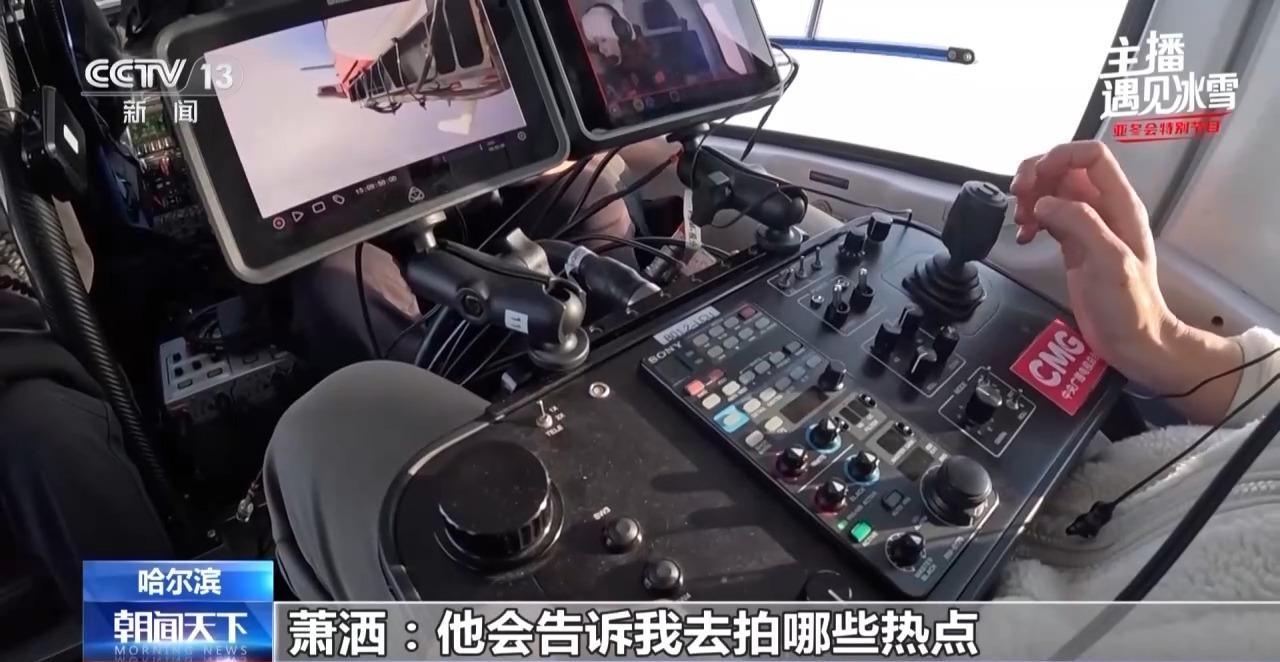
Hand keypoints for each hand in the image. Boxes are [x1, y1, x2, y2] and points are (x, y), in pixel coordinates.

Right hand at [1011, 141, 1239, 422]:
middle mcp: (1103, 208)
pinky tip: (1024, 237)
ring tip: (1020, 222)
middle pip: (1065, 168)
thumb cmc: (1128, 305)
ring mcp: (1087, 226)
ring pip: (1052, 191)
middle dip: (1037, 175)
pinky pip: (1047, 216)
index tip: (1033, 179)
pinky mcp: (1072, 245)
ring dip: (1030, 198)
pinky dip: (1031, 219)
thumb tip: (1043, 203)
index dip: (1060, 156)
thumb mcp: (1110, 261)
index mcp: (1119, 204)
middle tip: (1017, 197)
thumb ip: (1080, 224)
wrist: (1133, 341)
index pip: (1091, 155)